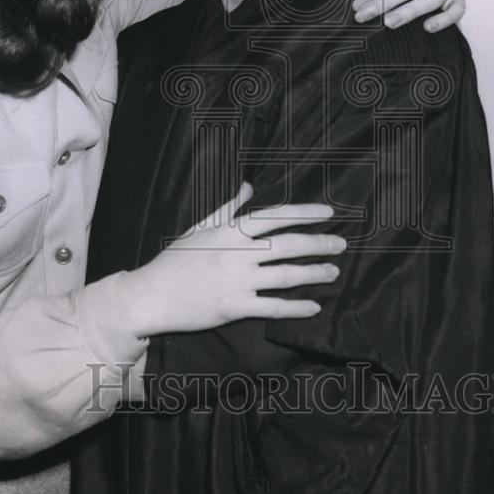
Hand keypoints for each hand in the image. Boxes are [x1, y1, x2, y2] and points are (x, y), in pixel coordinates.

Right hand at [117, 183, 344, 337]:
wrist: (151, 295)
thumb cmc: (175, 260)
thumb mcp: (200, 228)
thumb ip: (227, 207)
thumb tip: (248, 185)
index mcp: (230, 231)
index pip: (275, 216)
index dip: (304, 212)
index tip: (328, 212)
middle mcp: (237, 253)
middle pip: (288, 245)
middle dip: (318, 243)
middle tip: (342, 244)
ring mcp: (237, 281)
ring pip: (285, 275)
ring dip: (314, 273)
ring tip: (333, 271)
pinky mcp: (234, 307)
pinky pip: (272, 307)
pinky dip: (295, 307)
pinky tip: (314, 306)